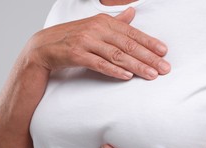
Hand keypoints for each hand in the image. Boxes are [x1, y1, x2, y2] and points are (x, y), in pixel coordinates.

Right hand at [26, 7, 169, 79]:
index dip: (149, 43)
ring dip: (136, 66)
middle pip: (128, 45)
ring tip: (152, 74)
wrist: (40, 49)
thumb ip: (115, 23)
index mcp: (103, 22)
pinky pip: (98, 64)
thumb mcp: (93, 28)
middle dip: (149, 57)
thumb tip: (132, 13)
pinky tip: (127, 76)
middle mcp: (95, 29)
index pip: (131, 33)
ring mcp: (85, 41)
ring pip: (116, 55)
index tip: (164, 52)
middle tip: (164, 68)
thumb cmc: (70, 39)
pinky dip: (113, 70)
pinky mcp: (75, 55)